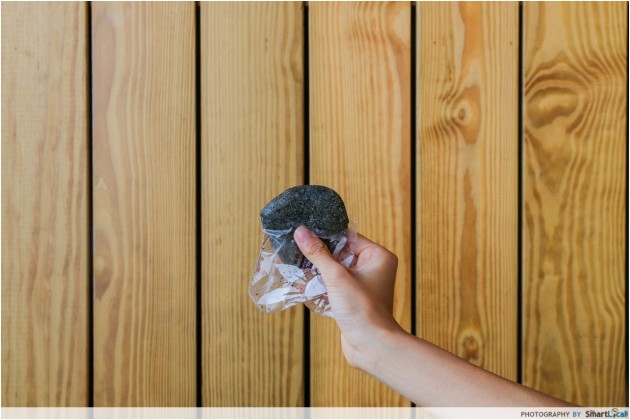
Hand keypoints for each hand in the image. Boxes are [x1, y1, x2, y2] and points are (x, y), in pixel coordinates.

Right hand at [293, 226, 402, 367]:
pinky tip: (303, 285)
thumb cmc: (363, 310)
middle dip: (318, 255)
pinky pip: (334, 285)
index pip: (348, 237)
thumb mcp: (337, 277)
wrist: (371, 346)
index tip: (304, 232)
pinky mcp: (353, 298)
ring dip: (316, 271)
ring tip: (295, 267)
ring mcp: (363, 284)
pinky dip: (320, 285)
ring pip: (334, 270)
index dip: (326, 236)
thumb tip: (301, 232)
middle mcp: (373, 268)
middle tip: (295, 249)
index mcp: (378, 256)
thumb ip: (318, 253)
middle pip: (339, 253)